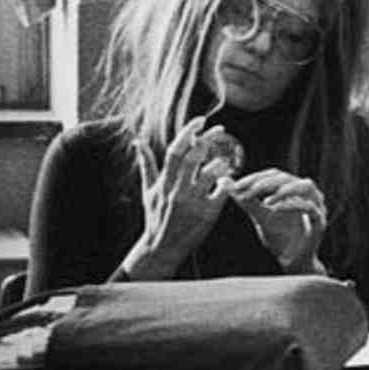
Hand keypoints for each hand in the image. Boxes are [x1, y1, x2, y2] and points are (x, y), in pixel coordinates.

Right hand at [132, 118, 240, 266]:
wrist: (161, 248)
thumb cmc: (156, 217)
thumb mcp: (148, 191)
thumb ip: (147, 166)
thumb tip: (138, 142)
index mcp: (164, 182)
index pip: (175, 150)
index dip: (188, 132)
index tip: (201, 121)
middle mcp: (177, 190)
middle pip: (193, 157)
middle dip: (208, 140)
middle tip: (221, 130)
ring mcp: (192, 202)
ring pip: (209, 174)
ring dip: (219, 162)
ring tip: (225, 159)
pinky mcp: (207, 214)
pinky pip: (222, 194)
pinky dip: (228, 183)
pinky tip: (230, 180)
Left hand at [224, 167, 328, 272]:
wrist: (291, 261)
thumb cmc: (279, 238)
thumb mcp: (259, 217)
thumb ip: (248, 201)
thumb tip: (229, 185)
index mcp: (293, 191)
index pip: (275, 175)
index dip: (256, 177)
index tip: (236, 186)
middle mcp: (307, 195)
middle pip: (288, 177)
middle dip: (265, 183)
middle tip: (247, 191)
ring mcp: (316, 207)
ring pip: (306, 185)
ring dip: (283, 189)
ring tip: (265, 200)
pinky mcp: (319, 221)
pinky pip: (309, 207)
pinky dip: (290, 205)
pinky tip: (274, 209)